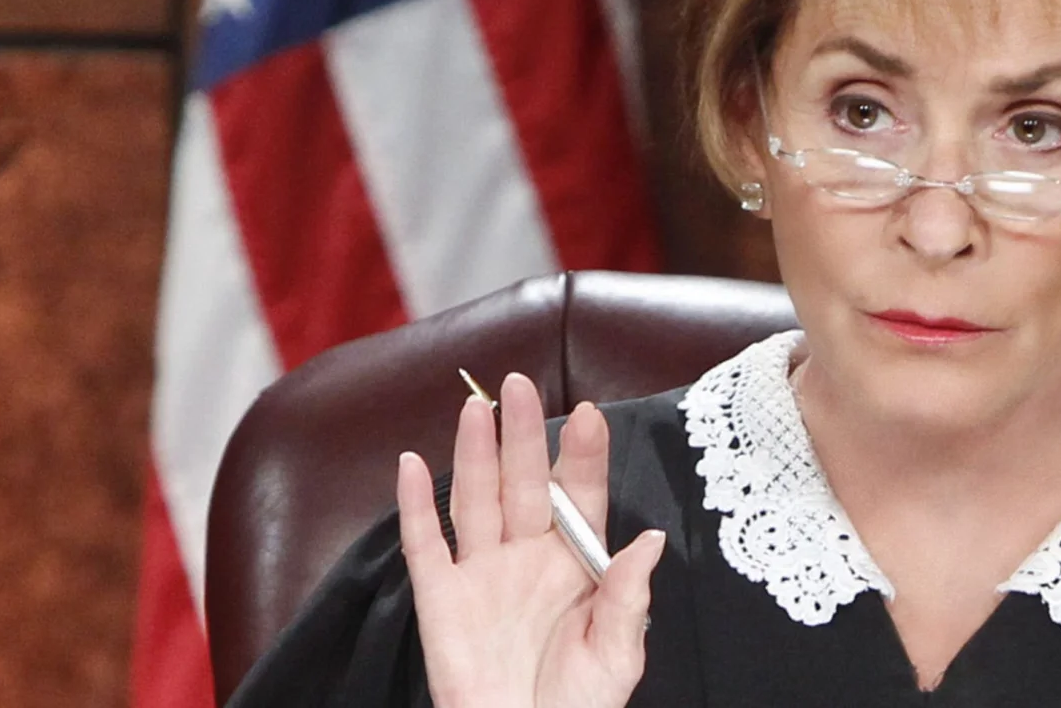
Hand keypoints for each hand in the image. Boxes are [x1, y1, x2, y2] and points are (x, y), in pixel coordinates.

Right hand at [397, 374, 666, 707]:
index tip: (590, 416)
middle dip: (523, 435)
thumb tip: (649, 541)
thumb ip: (628, 598)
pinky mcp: (441, 601)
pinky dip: (413, 505)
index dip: (582, 457)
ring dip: (474, 454)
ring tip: (475, 409)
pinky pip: (425, 545)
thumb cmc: (577, 706)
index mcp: (575, 566)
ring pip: (475, 500)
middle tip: (520, 385)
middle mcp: (527, 558)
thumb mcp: (617, 656)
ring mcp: (481, 575)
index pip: (580, 497)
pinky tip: (411, 464)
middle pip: (523, 484)